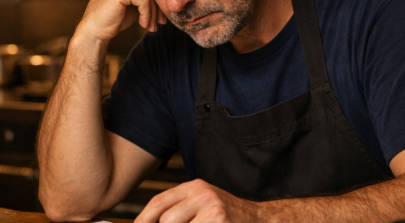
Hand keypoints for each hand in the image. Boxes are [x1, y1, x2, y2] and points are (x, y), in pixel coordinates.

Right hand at [77, 0, 166, 40]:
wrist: (95, 30)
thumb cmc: (115, 16)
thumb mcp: (134, 1)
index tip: (162, 15)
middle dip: (158, 6)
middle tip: (161, 22)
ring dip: (154, 13)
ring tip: (152, 26)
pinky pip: (144, 0)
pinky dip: (147, 15)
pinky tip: (143, 24)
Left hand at [134, 179, 261, 222]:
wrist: (261, 220)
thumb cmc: (229, 216)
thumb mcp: (203, 204)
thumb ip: (179, 209)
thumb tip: (154, 221)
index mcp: (195, 187)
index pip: (159, 202)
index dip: (143, 219)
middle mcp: (203, 194)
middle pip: (166, 220)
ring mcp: (213, 210)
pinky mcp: (219, 222)